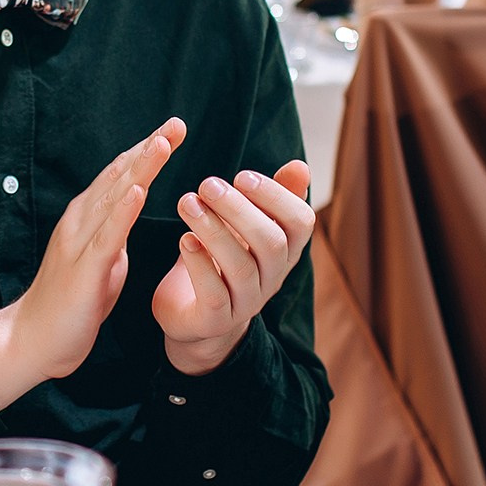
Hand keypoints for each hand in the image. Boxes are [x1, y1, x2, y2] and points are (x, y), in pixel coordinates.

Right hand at [0, 119, 184, 408]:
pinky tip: (138, 191)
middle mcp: (80, 222)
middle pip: (119, 177)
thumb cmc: (70, 303)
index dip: (145, 152)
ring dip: (139, 169)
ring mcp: (79, 243)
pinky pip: (107, 236)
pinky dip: (122, 211)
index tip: (172, 130)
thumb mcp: (101, 260)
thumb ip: (113, 234)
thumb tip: (127, 215)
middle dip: (149, 149)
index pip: (119, 177)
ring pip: (113, 198)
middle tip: (176, 123)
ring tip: (162, 143)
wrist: (34, 340)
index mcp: (86, 219)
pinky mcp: (83, 270)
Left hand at [153, 161, 316, 374]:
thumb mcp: (247, 226)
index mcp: (285, 250)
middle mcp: (272, 277)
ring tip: (187, 203)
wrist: (195, 316)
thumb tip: (299, 166)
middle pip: (271, 244)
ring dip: (213, 231)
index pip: (300, 223)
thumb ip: (272, 198)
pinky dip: (199, 265)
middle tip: (208, 184)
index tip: (241, 175)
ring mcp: (247, 301)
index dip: (276, 197)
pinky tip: (185, 240)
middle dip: (239, 210)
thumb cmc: (223, 259)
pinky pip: (214, 294)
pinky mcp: (216, 319)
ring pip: (241, 267)